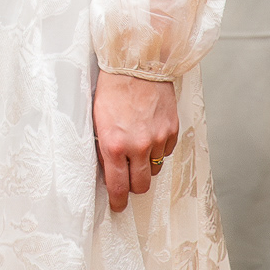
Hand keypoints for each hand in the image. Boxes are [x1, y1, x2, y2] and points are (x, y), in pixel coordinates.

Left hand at [92, 70, 178, 212]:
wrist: (135, 63)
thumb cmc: (111, 88)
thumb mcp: (98, 120)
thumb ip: (105, 148)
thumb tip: (109, 170)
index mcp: (114, 145)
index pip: (118, 186)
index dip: (118, 200)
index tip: (118, 205)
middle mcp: (137, 146)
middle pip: (141, 185)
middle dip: (133, 187)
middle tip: (128, 181)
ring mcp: (157, 139)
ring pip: (155, 169)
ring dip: (146, 166)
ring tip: (137, 149)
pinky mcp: (171, 130)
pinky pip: (165, 151)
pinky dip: (158, 148)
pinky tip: (148, 134)